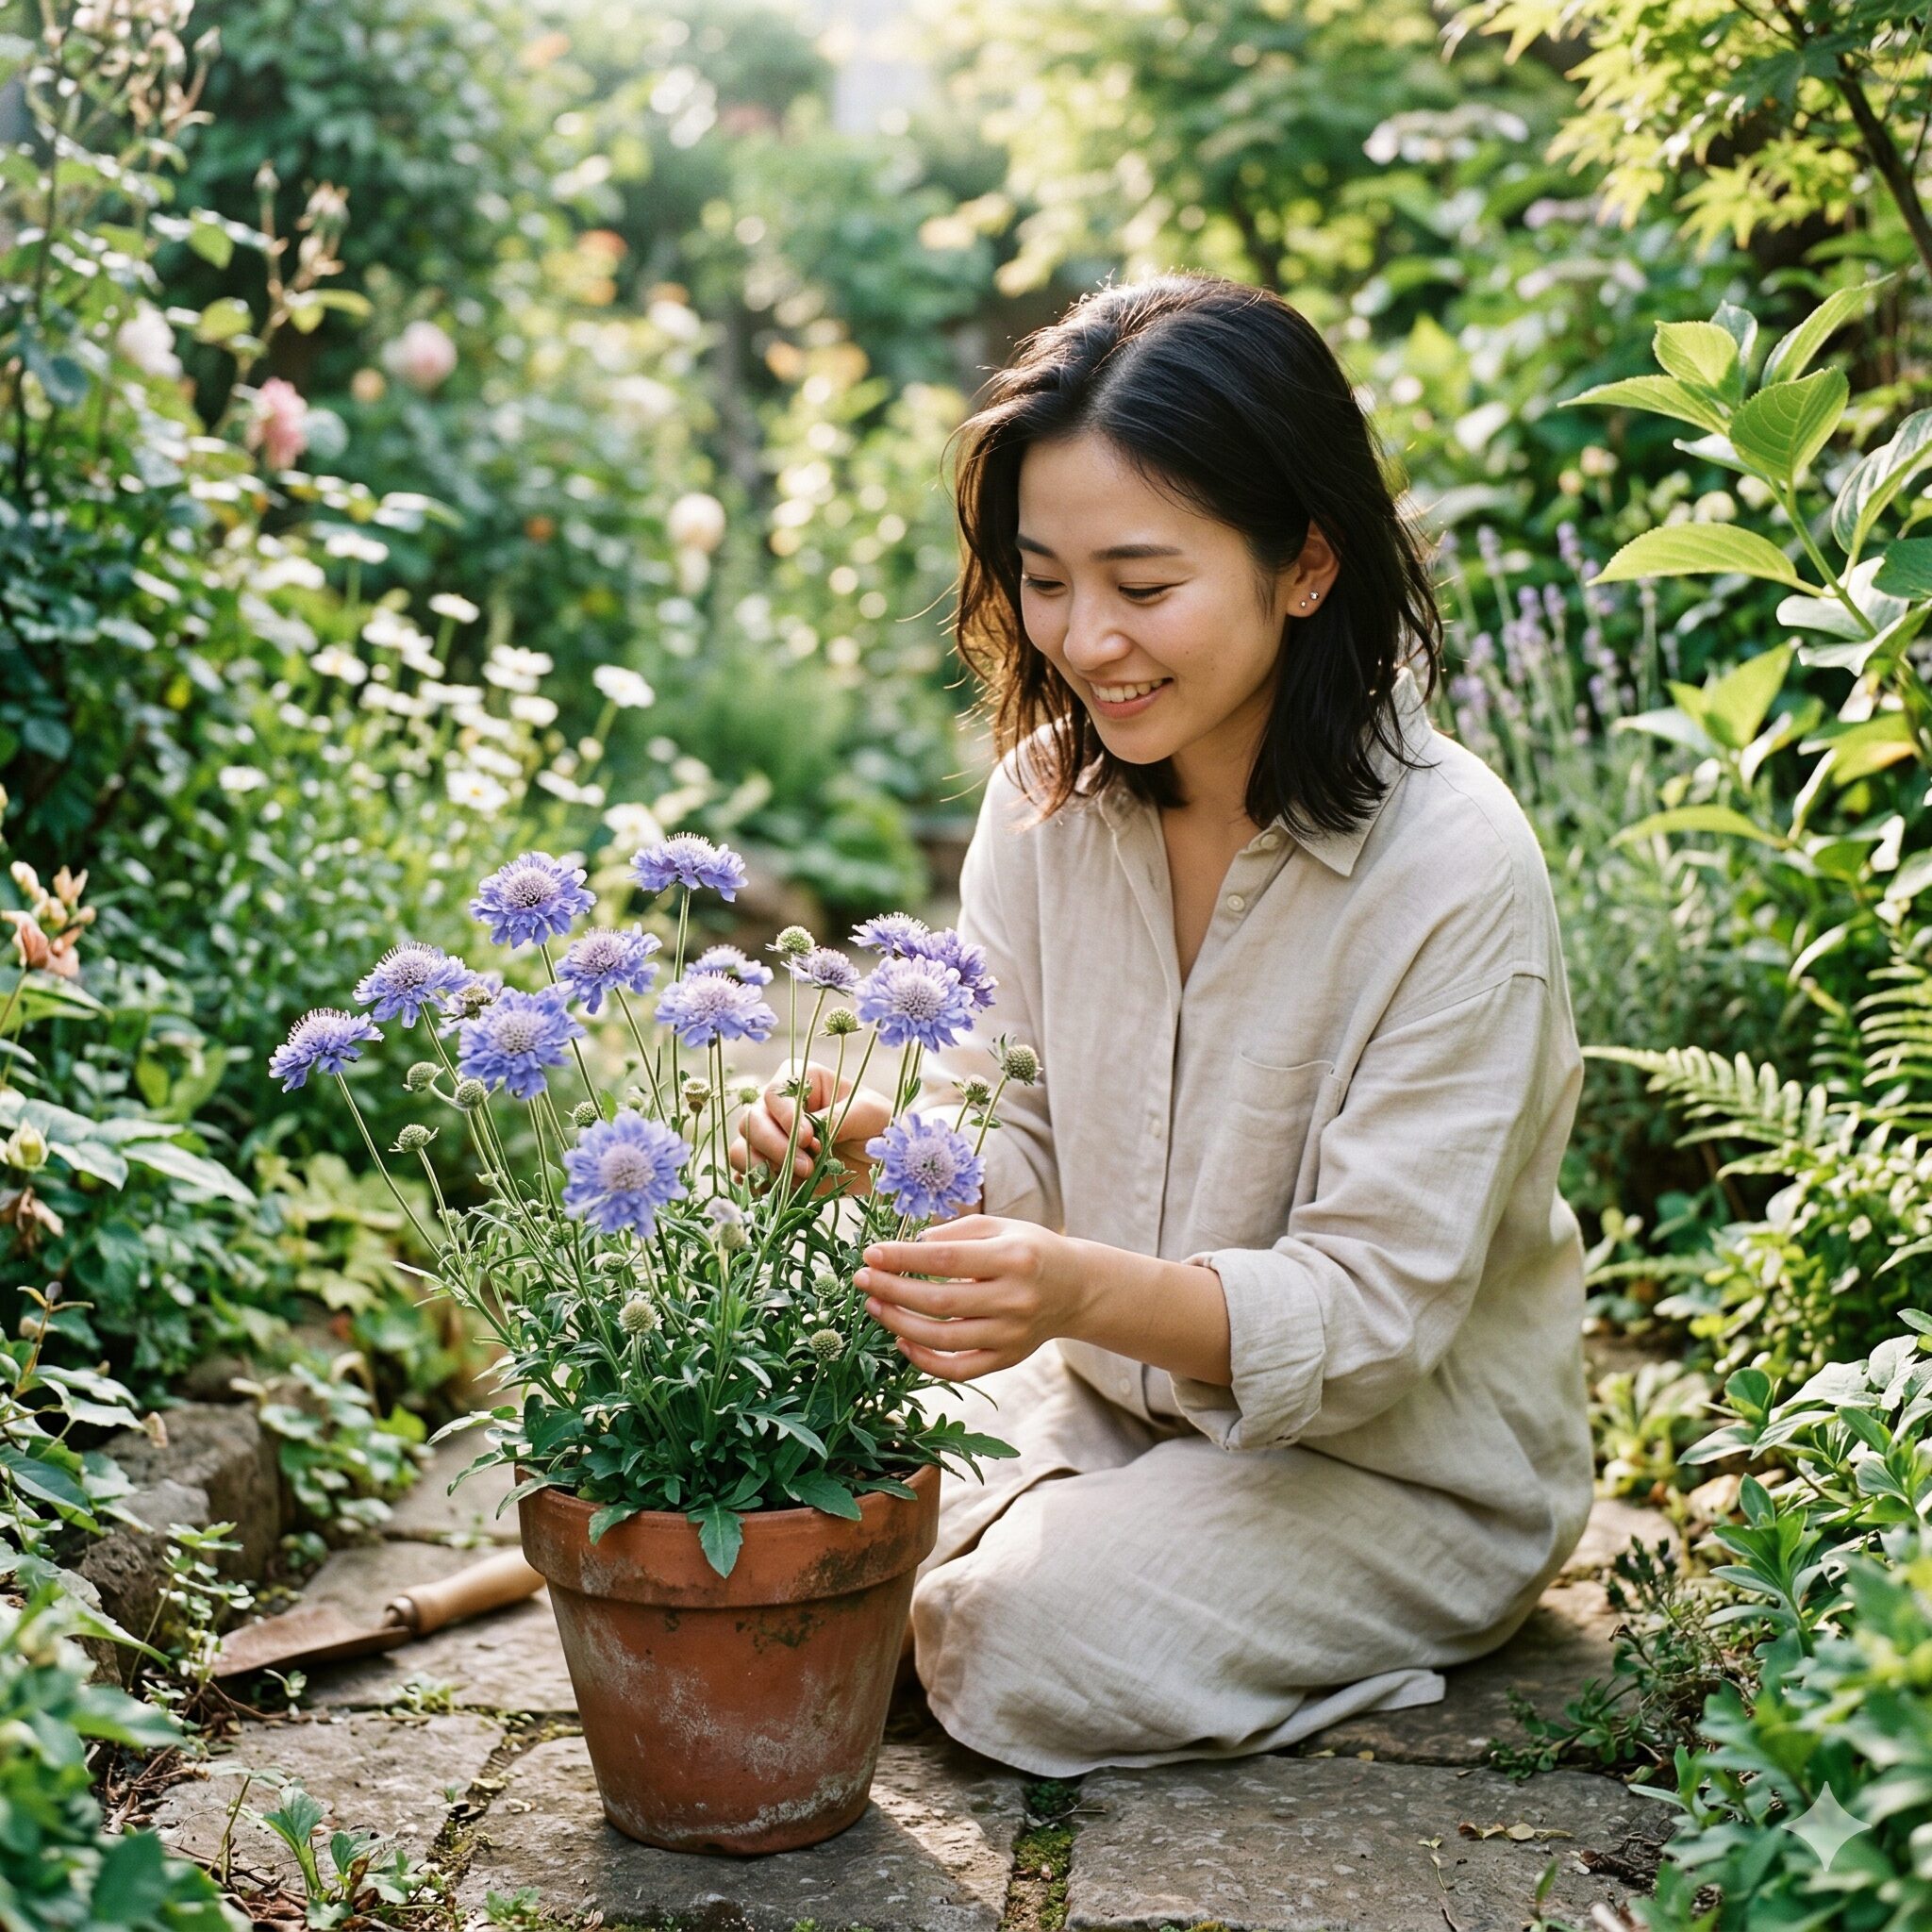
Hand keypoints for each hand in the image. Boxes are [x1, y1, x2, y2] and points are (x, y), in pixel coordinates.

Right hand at [727, 1058, 891, 1197]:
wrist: (884, 1163)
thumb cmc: (879, 1126)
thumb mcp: (869, 1114)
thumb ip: (838, 1118)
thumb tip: (810, 1131)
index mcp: (803, 1081)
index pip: (775, 1091)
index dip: (785, 1115)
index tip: (809, 1138)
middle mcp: (780, 1107)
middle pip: (751, 1120)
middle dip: (776, 1147)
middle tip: (808, 1167)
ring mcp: (772, 1138)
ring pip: (741, 1148)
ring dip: (765, 1167)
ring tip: (801, 1180)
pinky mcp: (771, 1168)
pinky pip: (747, 1176)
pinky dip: (760, 1186)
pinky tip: (785, 1191)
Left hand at [855, 1215, 1086, 1379]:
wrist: (1076, 1289)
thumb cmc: (1030, 1250)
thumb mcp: (1001, 1226)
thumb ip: (956, 1232)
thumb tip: (910, 1246)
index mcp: (1014, 1258)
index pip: (947, 1259)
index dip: (904, 1258)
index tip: (871, 1253)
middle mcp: (1015, 1299)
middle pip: (940, 1301)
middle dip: (892, 1290)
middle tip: (862, 1279)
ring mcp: (1012, 1334)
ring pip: (944, 1339)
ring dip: (899, 1323)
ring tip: (874, 1305)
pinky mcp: (1007, 1358)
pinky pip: (958, 1369)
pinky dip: (924, 1361)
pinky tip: (901, 1340)